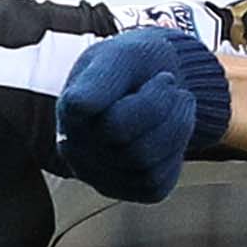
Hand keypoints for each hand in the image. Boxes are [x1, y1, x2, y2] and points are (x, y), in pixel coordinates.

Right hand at [51, 25, 230, 202]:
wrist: (153, 85)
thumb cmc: (135, 68)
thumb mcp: (125, 54)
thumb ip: (104, 75)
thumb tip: (79, 107)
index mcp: (69, 109)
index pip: (96, 111)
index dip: (146, 95)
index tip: (159, 77)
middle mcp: (75, 148)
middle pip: (124, 135)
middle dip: (163, 106)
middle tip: (171, 86)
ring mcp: (99, 175)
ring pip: (145, 164)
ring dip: (176, 129)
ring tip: (177, 106)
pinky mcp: (128, 192)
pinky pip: (157, 184)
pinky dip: (174, 157)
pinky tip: (169, 135)